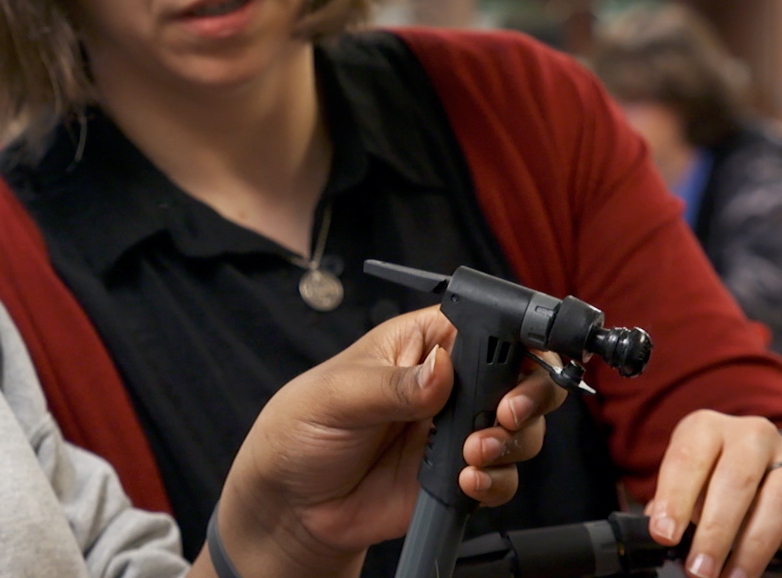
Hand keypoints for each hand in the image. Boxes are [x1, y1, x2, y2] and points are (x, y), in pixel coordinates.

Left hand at [201, 306, 565, 577]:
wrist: (294, 501)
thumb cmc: (303, 425)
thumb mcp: (338, 395)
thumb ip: (393, 386)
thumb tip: (441, 369)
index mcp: (423, 341)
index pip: (488, 325)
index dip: (518, 338)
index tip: (523, 364)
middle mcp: (450, 382)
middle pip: (523, 376)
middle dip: (531, 396)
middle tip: (507, 415)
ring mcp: (458, 429)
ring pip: (523, 430)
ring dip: (513, 443)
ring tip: (472, 453)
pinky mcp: (459, 474)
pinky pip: (503, 477)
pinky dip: (497, 482)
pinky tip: (466, 481)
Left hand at [648, 410, 781, 577]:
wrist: (754, 454)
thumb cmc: (711, 467)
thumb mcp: (688, 471)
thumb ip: (674, 498)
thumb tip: (660, 532)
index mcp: (705, 428)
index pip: (687, 460)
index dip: (674, 499)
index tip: (664, 535)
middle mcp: (747, 436)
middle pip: (733, 482)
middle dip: (714, 531)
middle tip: (699, 568)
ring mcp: (781, 458)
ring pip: (771, 505)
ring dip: (748, 549)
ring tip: (727, 577)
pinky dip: (769, 548)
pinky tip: (750, 569)